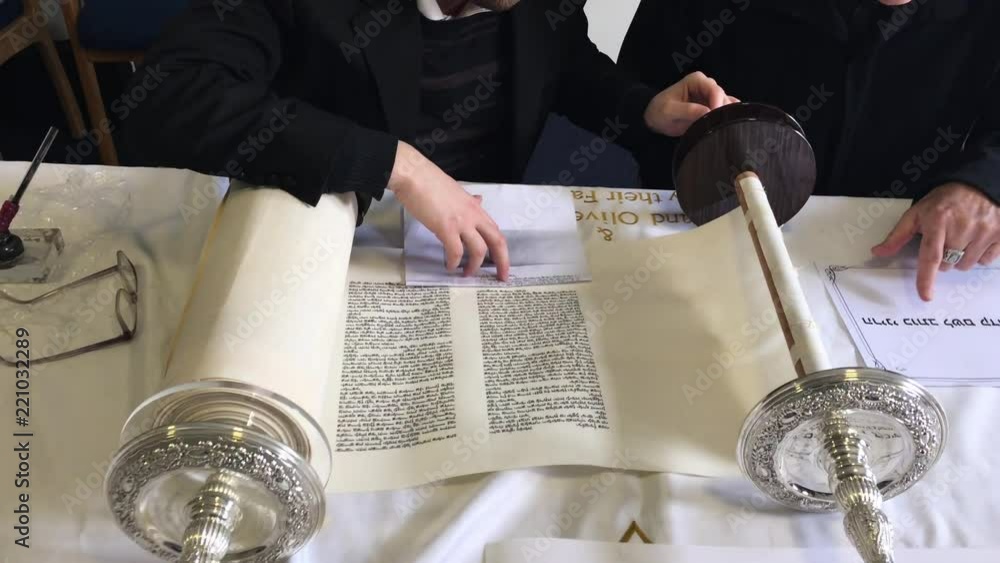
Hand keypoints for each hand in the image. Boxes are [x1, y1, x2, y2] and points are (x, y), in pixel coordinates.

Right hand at [388, 141, 509, 279]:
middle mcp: (473, 216)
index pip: (496, 231)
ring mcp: (461, 222)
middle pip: (497, 241)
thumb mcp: (457, 191)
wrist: (414, 175)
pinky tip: (450, 266)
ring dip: (474, 266)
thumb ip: (469, 201)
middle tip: (501, 277)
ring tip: (466, 274)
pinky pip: (455, 251)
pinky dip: (454, 262)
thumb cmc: (430, 182)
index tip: (503, 264)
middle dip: (502, 262)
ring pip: (478, 250)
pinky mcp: (446, 228)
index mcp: (476, 207)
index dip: (502, 250)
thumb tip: (479, 201)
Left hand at [644, 71, 736, 136]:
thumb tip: (707, 112)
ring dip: (724, 116)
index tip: (715, 118)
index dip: (718, 103)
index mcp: (697, 80)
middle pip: (723, 97)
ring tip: (718, 128)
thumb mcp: (670, 111)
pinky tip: (726, 126)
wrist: (655, 120)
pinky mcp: (712, 107)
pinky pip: (725, 111)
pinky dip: (726, 118)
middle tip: (716, 127)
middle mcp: (706, 85)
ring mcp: (710, 97)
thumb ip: (688, 110)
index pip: (714, 90)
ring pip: (726, 105)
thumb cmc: (659, 112)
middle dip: (721, 111)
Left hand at [872, 183, 999, 300]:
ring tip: (961, 237)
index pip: (930, 256)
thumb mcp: (917, 213)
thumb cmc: (945, 201)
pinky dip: (979, 255)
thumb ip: (898, 235)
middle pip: (947, 265)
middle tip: (945, 240)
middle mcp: (961, 227)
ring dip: (960, 258)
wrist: (978, 185)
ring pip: (966, 265)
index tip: (925, 295)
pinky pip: (986, 261)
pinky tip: (976, 239)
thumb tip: (878, 252)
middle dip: (943, 259)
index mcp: (937, 221)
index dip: (927, 278)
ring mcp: (983, 231)